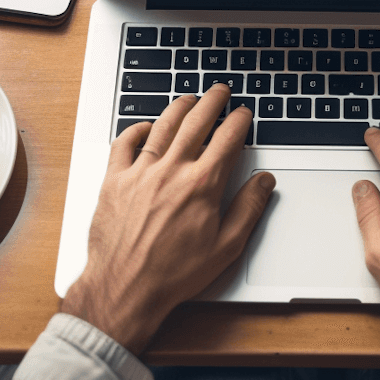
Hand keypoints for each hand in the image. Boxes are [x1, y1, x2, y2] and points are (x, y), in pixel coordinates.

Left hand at [61, 85, 274, 354]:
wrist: (126, 287)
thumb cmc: (174, 273)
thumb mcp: (226, 247)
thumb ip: (249, 209)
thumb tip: (264, 182)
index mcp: (202, 185)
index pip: (227, 139)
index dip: (239, 121)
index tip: (244, 114)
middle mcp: (171, 171)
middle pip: (196, 122)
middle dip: (212, 102)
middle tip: (220, 91)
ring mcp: (140, 173)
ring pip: (162, 126)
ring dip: (179, 107)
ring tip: (190, 98)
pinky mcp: (114, 181)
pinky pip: (124, 144)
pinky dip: (136, 130)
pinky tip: (146, 126)